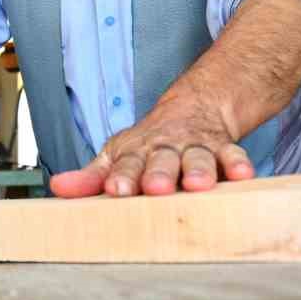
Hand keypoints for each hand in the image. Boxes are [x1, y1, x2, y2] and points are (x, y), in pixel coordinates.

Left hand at [48, 92, 253, 198]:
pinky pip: (233, 155)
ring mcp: (196, 148)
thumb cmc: (149, 144)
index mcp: (136, 152)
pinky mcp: (223, 150)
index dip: (121, 177)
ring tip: (198, 185)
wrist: (194, 109)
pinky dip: (238, 164)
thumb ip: (91, 176)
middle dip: (159, 174)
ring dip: (199, 171)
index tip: (116, 190)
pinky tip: (243, 175)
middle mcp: (166, 149)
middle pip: (162, 161)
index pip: (126, 165)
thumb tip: (57, 187)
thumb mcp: (117, 155)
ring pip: (198, 159)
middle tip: (156, 187)